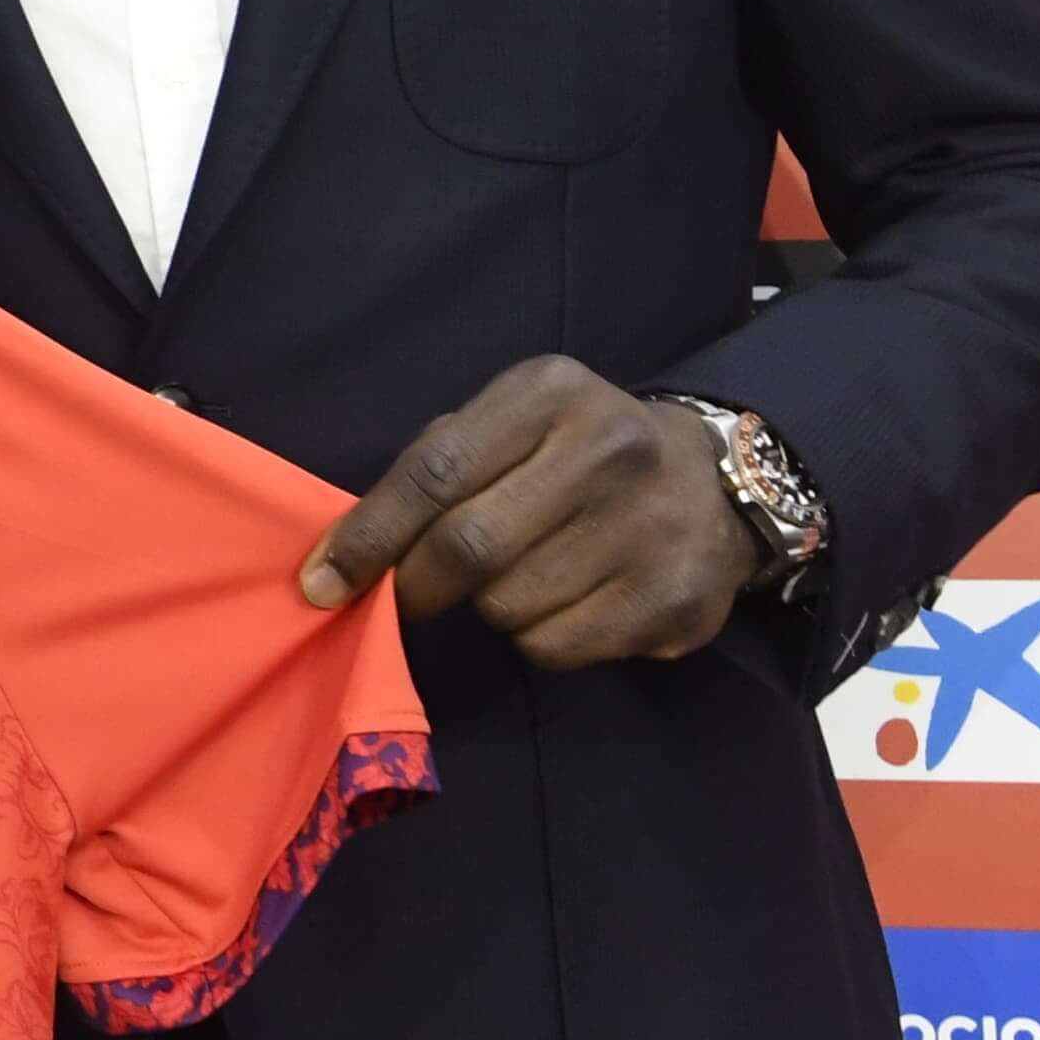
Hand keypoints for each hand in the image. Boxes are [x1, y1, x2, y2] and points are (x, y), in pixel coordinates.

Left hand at [298, 356, 759, 666]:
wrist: (716, 481)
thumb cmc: (576, 451)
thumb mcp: (513, 423)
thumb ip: (437, 468)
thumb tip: (343, 555)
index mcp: (551, 393)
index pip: (436, 470)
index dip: (369, 533)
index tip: (322, 581)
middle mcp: (609, 451)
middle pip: (469, 547)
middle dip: (414, 585)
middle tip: (402, 599)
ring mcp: (649, 528)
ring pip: (507, 606)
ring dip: (488, 607)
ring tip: (526, 573)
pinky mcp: (672, 599)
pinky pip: (555, 646)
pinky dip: (538, 637)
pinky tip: (571, 599)